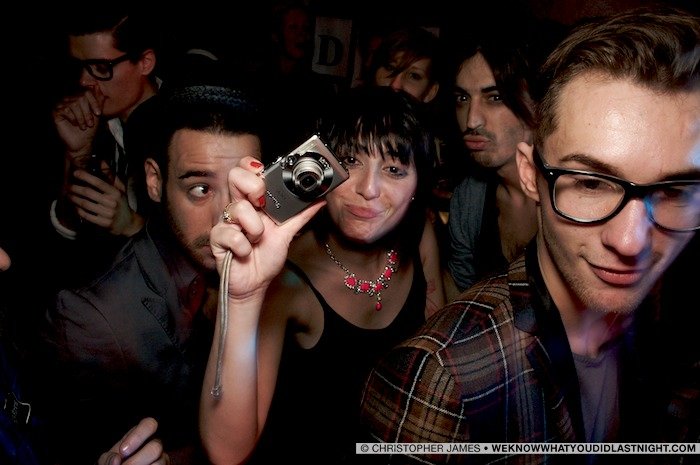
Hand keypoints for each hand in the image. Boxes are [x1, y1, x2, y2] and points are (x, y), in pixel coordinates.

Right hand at [53, 86, 105, 157]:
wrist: (82, 142)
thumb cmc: (90, 128)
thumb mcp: (96, 113)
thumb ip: (98, 100)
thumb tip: (97, 85)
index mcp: (79, 97)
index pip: (87, 91)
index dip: (94, 102)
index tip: (98, 113)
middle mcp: (70, 98)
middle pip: (80, 97)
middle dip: (88, 112)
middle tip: (90, 123)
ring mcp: (62, 104)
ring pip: (74, 104)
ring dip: (81, 117)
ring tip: (83, 126)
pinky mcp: (56, 111)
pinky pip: (66, 110)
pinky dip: (73, 119)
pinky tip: (74, 124)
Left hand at [69, 167, 143, 236]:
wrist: (128, 223)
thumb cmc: (121, 203)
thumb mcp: (120, 189)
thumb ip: (111, 175)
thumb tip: (102, 161)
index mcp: (115, 193)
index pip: (99, 183)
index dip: (86, 177)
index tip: (75, 173)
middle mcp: (112, 202)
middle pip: (88, 193)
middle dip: (75, 188)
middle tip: (67, 185)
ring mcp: (107, 214)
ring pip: (85, 204)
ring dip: (74, 199)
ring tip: (68, 195)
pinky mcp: (103, 223)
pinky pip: (86, 215)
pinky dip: (78, 210)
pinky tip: (75, 206)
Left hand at [97, 417, 168, 464]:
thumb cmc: (114, 464)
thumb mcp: (107, 460)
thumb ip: (109, 458)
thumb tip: (116, 460)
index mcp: (140, 435)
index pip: (149, 424)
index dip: (138, 436)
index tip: (123, 451)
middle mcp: (154, 444)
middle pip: (156, 447)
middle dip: (136, 460)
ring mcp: (161, 458)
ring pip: (159, 462)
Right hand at [210, 156, 324, 299]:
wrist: (255, 283)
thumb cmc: (266, 257)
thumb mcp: (288, 234)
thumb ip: (301, 215)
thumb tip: (320, 199)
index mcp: (254, 202)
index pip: (246, 170)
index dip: (253, 167)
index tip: (266, 178)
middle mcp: (238, 207)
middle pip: (235, 176)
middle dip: (253, 187)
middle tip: (262, 203)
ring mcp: (226, 221)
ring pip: (238, 207)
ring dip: (255, 228)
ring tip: (257, 239)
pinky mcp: (217, 238)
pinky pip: (231, 234)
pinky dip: (244, 246)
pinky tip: (245, 252)